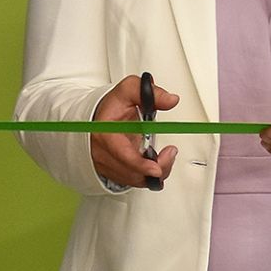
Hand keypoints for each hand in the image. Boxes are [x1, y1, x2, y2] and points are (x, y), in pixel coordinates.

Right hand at [89, 75, 179, 189]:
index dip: (139, 164)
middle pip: (131, 172)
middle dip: (156, 166)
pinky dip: (149, 175)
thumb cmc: (112, 107)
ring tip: (166, 155)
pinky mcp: (115, 173)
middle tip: (170, 152)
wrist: (99, 117)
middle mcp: (103, 153)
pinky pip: (135, 181)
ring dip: (155, 171)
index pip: (121, 154)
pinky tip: (156, 162)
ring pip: (136, 179)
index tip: (156, 167)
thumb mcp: (130, 90)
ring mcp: (108, 165)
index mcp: (104, 133)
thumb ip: (151, 93)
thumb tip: (170, 100)